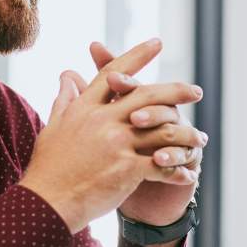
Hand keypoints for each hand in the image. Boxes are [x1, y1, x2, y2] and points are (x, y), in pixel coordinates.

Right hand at [18, 39, 204, 233]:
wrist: (46, 203)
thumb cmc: (48, 168)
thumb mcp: (53, 127)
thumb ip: (64, 99)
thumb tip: (67, 74)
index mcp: (85, 108)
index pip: (114, 74)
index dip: (137, 56)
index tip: (156, 43)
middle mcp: (103, 120)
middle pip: (147, 95)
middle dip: (176, 91)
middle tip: (196, 91)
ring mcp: (115, 144)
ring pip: (162, 130)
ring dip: (186, 135)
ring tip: (200, 139)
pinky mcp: (125, 169)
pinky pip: (162, 166)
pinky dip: (178, 170)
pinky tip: (190, 174)